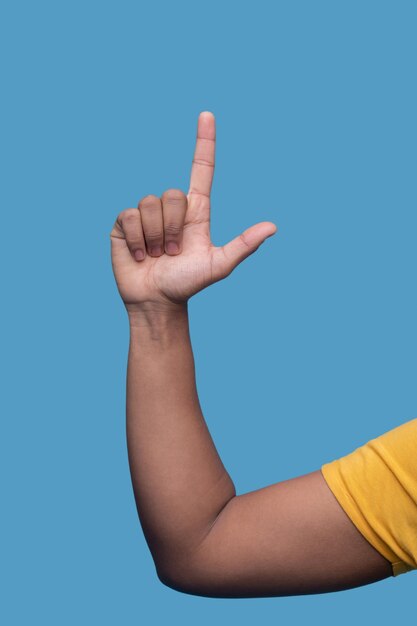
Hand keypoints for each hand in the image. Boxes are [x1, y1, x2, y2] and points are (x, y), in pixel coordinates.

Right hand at [110, 112, 277, 313]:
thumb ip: (243, 246)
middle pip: (173, 194)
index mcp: (197, 212)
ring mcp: (147, 214)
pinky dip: (136, 240)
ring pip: (151, 203)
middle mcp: (172, 208)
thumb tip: (273, 227)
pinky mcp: (125, 223)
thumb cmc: (188, 284)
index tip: (207, 115)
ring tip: (156, 255)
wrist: (156, 302)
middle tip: (172, 252)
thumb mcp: (218, 266)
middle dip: (173, 228)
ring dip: (155, 236)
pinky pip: (130, 215)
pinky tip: (139, 255)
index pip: (202, 169)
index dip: (204, 142)